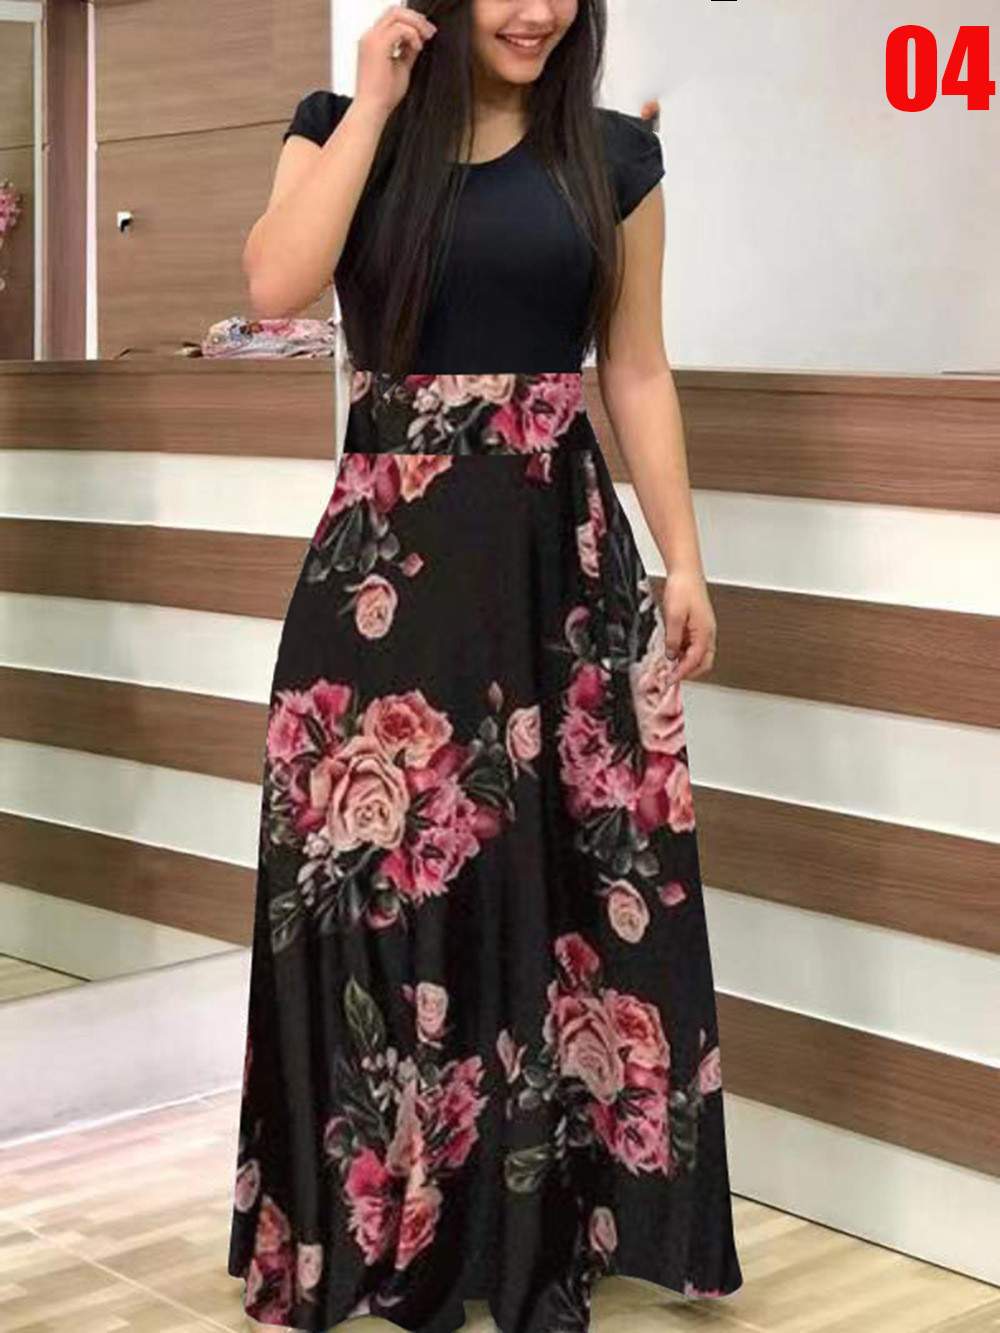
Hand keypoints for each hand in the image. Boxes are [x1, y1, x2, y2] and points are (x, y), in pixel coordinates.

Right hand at [355, 4, 436, 117]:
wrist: (372, 109)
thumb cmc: (383, 95)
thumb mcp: (401, 67)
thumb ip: (408, 51)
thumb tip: (419, 39)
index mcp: (372, 41)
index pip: (391, 17)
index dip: (411, 20)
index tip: (426, 32)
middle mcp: (369, 36)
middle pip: (394, 10)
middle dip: (415, 18)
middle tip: (430, 31)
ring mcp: (371, 39)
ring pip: (396, 14)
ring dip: (415, 23)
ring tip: (427, 37)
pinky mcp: (377, 46)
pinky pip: (399, 28)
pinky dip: (412, 35)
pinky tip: (418, 48)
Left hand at [658, 568, 716, 683]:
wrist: (686, 572)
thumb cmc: (684, 588)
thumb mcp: (674, 616)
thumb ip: (673, 639)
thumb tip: (671, 655)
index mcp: (705, 632)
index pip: (695, 661)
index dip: (682, 673)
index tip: (670, 681)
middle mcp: (707, 633)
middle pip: (702, 663)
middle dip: (688, 672)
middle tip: (672, 677)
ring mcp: (703, 630)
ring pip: (698, 655)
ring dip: (685, 663)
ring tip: (669, 667)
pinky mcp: (697, 626)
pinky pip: (692, 645)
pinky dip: (683, 653)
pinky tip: (672, 652)